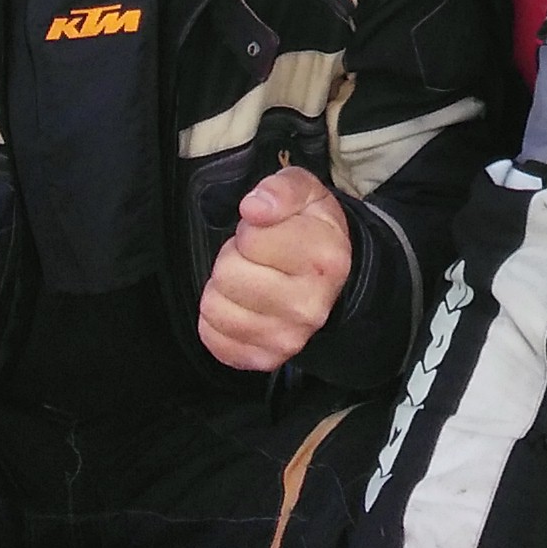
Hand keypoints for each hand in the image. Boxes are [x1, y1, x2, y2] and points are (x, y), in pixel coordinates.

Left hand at [197, 168, 353, 371]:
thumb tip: (254, 208)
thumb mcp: (305, 191)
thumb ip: (281, 189)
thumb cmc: (311, 229)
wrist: (333, 280)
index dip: (251, 229)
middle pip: (228, 274)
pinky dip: (217, 319)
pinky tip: (241, 305)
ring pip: (215, 307)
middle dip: (234, 258)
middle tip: (256, 257)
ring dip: (223, 288)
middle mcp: (310, 306)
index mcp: (324, 259)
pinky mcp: (266, 359)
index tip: (268, 232)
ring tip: (249, 279)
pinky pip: (213, 337)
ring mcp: (289, 338)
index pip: (251, 238)